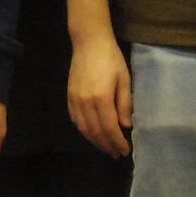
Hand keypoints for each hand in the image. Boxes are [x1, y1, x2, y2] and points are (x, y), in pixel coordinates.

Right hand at [66, 34, 132, 157]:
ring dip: (95, 141)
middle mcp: (85, 103)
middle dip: (107, 145)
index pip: (109, 128)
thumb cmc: (111, 58)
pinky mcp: (69, 97)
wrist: (89, 42)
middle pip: (95, 132)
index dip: (117, 142)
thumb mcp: (124, 79)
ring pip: (84, 129)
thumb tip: (126, 126)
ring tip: (106, 147)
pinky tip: (92, 134)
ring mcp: (75, 101)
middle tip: (117, 153)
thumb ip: (125, 104)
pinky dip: (84, 131)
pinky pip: (76, 121)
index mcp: (101, 98)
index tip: (125, 150)